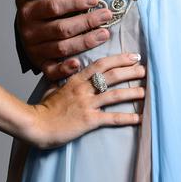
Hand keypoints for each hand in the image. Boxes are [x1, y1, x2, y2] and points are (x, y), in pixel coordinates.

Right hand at [16, 0, 112, 80]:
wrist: (24, 26)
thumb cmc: (33, 3)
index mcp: (28, 12)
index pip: (54, 7)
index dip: (75, 3)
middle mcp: (30, 32)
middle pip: (62, 29)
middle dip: (87, 22)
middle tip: (106, 15)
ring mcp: (35, 50)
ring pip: (62, 48)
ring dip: (85, 42)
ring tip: (105, 34)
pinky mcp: (40, 64)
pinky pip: (51, 71)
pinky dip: (64, 70)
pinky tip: (79, 64)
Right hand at [27, 52, 145, 148]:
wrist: (35, 125)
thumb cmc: (42, 107)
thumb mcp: (53, 87)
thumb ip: (64, 77)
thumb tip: (69, 69)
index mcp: (76, 79)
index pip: (102, 64)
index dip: (119, 58)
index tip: (133, 56)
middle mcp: (84, 89)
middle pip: (112, 76)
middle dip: (130, 72)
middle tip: (144, 70)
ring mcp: (87, 104)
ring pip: (115, 94)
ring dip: (132, 92)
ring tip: (145, 91)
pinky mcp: (89, 121)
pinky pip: (111, 118)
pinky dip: (126, 118)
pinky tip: (138, 118)